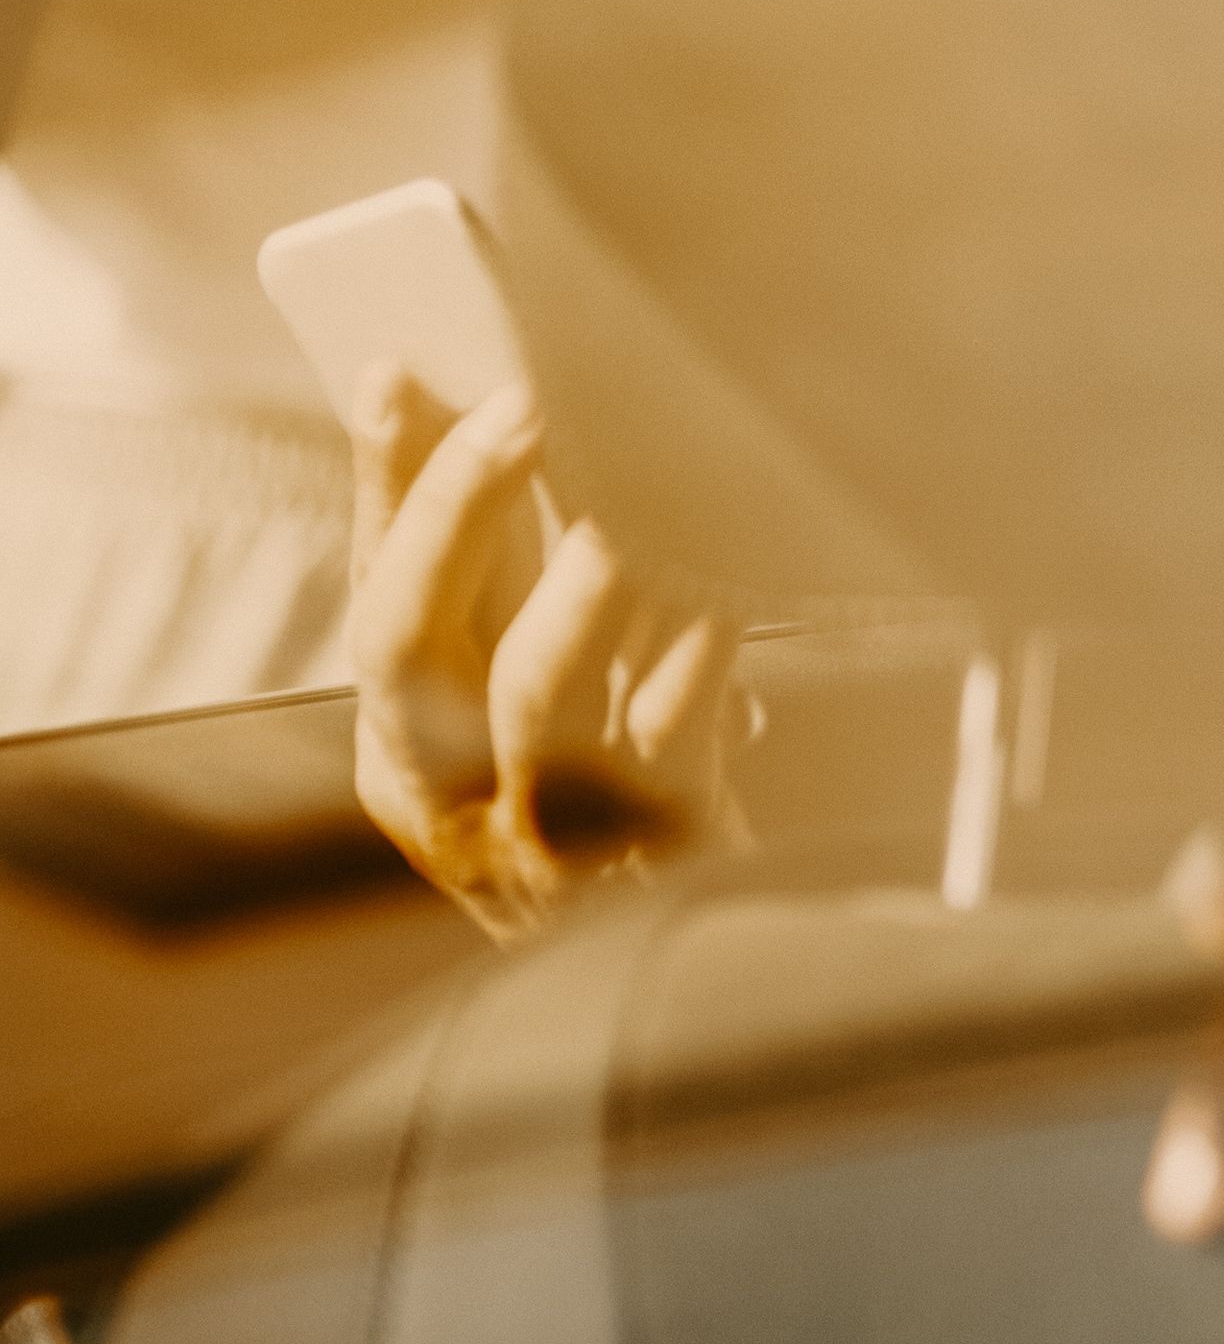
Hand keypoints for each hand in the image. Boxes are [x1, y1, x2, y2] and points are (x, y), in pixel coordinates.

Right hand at [345, 365, 746, 940]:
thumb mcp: (543, 717)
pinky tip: (733, 577)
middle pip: (411, 638)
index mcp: (405, 760)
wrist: (706, 972)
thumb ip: (519, 602)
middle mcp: (448, 799)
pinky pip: (672, 724)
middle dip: (459, 506)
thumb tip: (513, 426)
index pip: (371, 604)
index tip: (394, 371)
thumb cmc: (621, 816)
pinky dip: (702, 641)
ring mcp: (542, 836)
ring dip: (587, 569)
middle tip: (523, 400)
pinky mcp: (653, 849)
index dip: (381, 487)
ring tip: (636, 484)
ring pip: (536, 682)